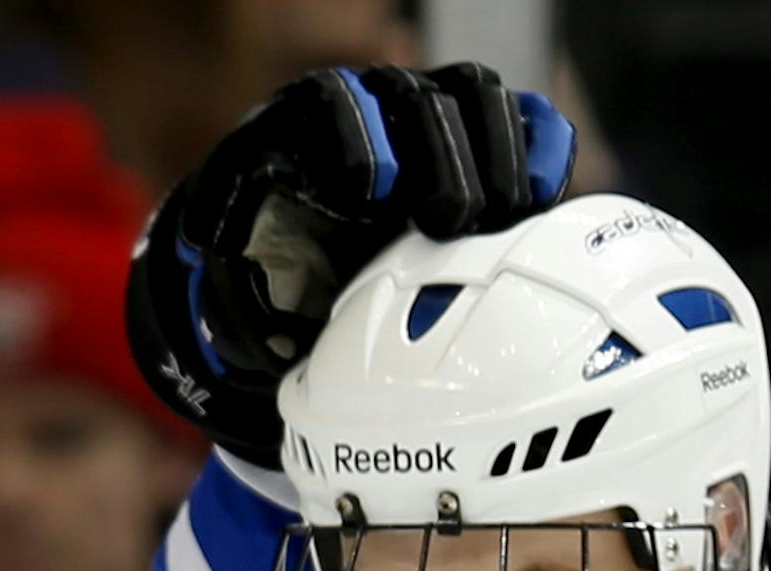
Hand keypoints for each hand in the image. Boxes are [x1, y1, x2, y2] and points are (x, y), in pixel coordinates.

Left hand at [126, 63, 576, 465]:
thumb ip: (230, 269)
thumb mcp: (236, 272)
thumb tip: (230, 276)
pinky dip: (540, 150)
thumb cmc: (271, 266)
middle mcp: (370, 102)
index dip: (358, 144)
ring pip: (476, 95)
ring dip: (495, 156)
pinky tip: (539, 199)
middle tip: (449, 222)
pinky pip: (525, 119)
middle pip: (417, 98)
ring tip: (498, 220)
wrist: (311, 258)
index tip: (372, 197)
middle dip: (440, 161)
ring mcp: (430, 111)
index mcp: (300, 128)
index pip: (332, 106)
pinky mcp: (481, 135)